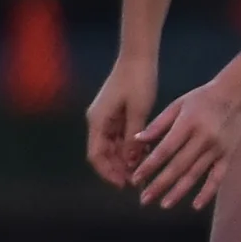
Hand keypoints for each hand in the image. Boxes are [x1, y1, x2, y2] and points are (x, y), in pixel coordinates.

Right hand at [84, 55, 159, 188]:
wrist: (138, 56)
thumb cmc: (139, 81)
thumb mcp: (139, 111)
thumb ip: (133, 138)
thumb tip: (130, 162)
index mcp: (97, 120)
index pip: (96, 155)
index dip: (108, 172)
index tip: (123, 184)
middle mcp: (97, 120)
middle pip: (103, 153)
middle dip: (116, 168)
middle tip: (134, 183)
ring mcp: (106, 116)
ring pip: (112, 145)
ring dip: (124, 159)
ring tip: (140, 172)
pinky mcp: (115, 112)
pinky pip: (119, 135)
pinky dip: (129, 146)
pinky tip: (144, 155)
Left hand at [128, 74, 240, 209]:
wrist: (239, 95)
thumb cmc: (204, 98)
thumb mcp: (178, 104)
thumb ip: (158, 124)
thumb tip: (137, 140)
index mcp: (188, 124)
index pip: (165, 150)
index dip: (150, 166)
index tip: (135, 178)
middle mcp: (203, 139)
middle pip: (178, 166)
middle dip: (159, 184)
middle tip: (144, 199)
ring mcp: (217, 149)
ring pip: (195, 174)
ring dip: (178, 191)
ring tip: (163, 205)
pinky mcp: (228, 156)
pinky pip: (218, 177)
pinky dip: (208, 192)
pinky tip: (196, 205)